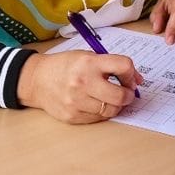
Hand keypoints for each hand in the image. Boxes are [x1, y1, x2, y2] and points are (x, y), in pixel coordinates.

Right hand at [16, 50, 141, 123]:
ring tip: (110, 98)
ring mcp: (77, 102)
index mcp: (89, 62)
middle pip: (120, 95)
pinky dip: (102, 112)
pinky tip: (96, 104)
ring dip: (116, 106)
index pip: (124, 66)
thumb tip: (137, 81)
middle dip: (129, 95)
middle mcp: (83, 82)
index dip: (131, 74)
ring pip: (111, 110)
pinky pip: (98, 118)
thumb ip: (111, 65)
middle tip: (127, 93)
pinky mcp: (73, 116)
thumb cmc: (65, 66)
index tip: (130, 78)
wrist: (37, 80)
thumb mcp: (87, 56)